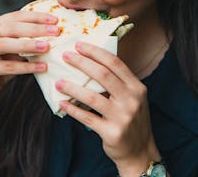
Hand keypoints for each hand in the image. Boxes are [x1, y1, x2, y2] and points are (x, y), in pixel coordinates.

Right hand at [0, 10, 58, 103]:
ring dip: (29, 45)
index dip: (37, 17)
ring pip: (5, 44)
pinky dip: (26, 66)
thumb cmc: (2, 62)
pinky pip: (8, 66)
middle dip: (35, 28)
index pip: (16, 16)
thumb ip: (25, 37)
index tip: (55, 20)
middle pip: (11, 27)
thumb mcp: (13, 46)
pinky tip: (42, 67)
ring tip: (47, 47)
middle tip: (55, 31)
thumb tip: (54, 31)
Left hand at [56, 42, 160, 174]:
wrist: (140, 152)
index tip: (79, 45)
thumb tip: (91, 62)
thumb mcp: (133, 97)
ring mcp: (122, 117)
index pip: (115, 63)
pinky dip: (73, 109)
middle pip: (103, 75)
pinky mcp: (112, 133)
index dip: (96, 52)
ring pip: (92, 97)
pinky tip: (62, 103)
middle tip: (66, 56)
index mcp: (137, 87)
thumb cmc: (131, 119)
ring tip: (58, 82)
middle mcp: (132, 100)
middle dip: (82, 63)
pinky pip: (87, 118)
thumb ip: (118, 82)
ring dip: (72, 87)